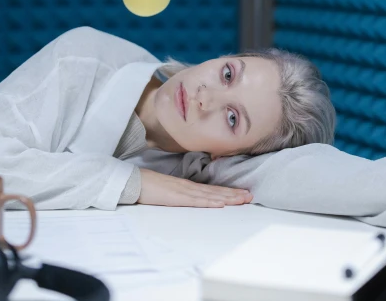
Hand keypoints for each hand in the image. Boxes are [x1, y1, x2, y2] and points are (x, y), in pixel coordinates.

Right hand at [137, 168, 252, 207]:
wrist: (134, 181)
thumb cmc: (149, 187)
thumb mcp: (169, 191)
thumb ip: (180, 195)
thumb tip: (191, 199)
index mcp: (188, 186)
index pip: (212, 190)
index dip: (228, 192)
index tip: (242, 194)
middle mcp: (189, 187)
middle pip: (216, 192)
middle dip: (234, 195)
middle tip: (250, 196)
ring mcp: (184, 192)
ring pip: (210, 196)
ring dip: (228, 198)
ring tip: (242, 200)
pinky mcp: (177, 198)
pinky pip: (196, 201)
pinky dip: (210, 202)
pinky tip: (220, 204)